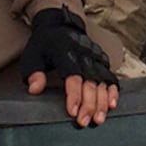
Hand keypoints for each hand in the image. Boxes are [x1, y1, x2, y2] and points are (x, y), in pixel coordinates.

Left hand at [20, 6, 118, 127]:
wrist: (58, 24)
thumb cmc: (44, 43)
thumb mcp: (32, 55)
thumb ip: (34, 73)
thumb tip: (35, 89)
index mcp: (66, 52)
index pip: (73, 76)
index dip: (74, 95)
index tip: (73, 111)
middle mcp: (83, 54)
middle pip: (90, 81)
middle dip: (89, 104)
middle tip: (85, 121)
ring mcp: (95, 57)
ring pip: (102, 81)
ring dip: (102, 101)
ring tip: (99, 118)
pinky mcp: (101, 60)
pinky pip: (110, 76)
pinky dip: (112, 91)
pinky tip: (111, 104)